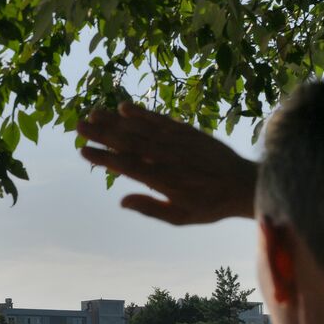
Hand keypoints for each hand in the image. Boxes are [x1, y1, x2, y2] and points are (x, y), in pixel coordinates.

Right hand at [76, 102, 257, 224]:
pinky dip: (142, 112)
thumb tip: (121, 201)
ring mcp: (177, 141)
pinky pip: (161, 119)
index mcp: (163, 180)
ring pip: (141, 128)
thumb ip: (150, 208)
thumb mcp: (180, 217)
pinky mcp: (187, 131)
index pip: (126, 165)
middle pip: (129, 142)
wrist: (244, 184)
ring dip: (115, 120)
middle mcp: (167, 157)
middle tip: (79, 125)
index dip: (103, 157)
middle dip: (102, 133)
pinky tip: (124, 107)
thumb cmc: (210, 205)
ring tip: (93, 113)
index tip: (83, 150)